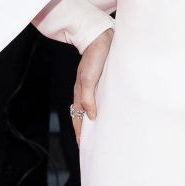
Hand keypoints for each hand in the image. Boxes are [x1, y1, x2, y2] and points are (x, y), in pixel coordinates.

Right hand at [71, 28, 112, 146]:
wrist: (101, 38)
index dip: (80, 133)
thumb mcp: (89, 79)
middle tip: (91, 146)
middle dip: (85, 132)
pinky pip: (99, 101)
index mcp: (80, 93)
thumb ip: (88, 97)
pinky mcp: (101, 82)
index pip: (78, 118)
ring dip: (93, 123)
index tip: (83, 146)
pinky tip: (106, 115)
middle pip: (83, 117)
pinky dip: (100, 111)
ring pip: (90, 109)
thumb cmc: (94, 57)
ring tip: (99, 135)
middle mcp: (85, 92)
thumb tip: (90, 116)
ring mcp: (93, 87)